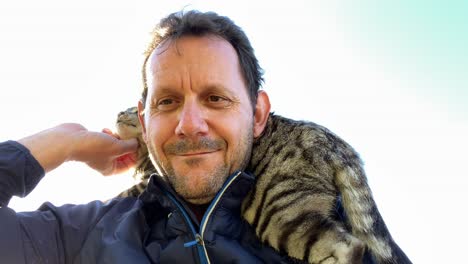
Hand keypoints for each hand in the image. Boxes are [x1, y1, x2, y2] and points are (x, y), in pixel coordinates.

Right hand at [19, 123, 137, 174]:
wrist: (69, 139)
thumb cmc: (93, 146)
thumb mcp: (117, 147)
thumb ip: (130, 146)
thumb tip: (137, 143)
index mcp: (111, 169)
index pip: (131, 164)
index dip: (137, 153)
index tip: (140, 142)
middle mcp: (106, 163)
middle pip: (125, 153)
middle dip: (127, 143)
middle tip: (129, 134)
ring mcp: (100, 152)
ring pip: (116, 144)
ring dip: (118, 137)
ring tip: (114, 132)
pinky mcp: (95, 142)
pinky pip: (107, 138)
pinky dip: (109, 133)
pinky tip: (105, 129)